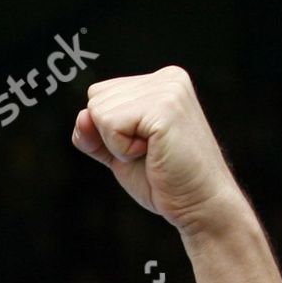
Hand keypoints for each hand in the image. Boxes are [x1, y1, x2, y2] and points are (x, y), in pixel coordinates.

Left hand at [71, 66, 249, 238]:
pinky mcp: (164, 107)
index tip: (142, 146)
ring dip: (117, 144)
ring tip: (152, 153)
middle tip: (148, 152)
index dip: (107, 131)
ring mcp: (168, 89)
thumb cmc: (163, 181)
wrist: (199, 204)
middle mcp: (167, 78)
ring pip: (99, 111)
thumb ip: (94, 133)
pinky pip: (110, 125)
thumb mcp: (118, 152)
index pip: (99, 95)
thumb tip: (82, 116)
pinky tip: (152, 154)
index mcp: (160, 82)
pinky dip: (121, 149)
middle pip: (96, 99)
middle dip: (110, 136)